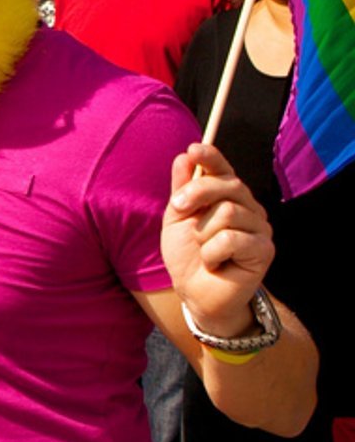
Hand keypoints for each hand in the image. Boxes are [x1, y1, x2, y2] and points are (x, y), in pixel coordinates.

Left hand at [163, 142, 273, 336]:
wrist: (195, 293)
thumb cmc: (187, 255)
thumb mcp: (178, 218)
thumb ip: (182, 189)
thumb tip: (184, 157)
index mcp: (227, 197)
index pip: (224, 169)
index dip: (212, 157)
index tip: (194, 149)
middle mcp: (248, 207)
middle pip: (227, 185)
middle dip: (196, 194)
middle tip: (180, 210)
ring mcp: (260, 228)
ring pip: (227, 212)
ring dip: (203, 233)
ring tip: (204, 249)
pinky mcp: (264, 250)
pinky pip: (232, 239)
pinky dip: (212, 252)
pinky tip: (215, 263)